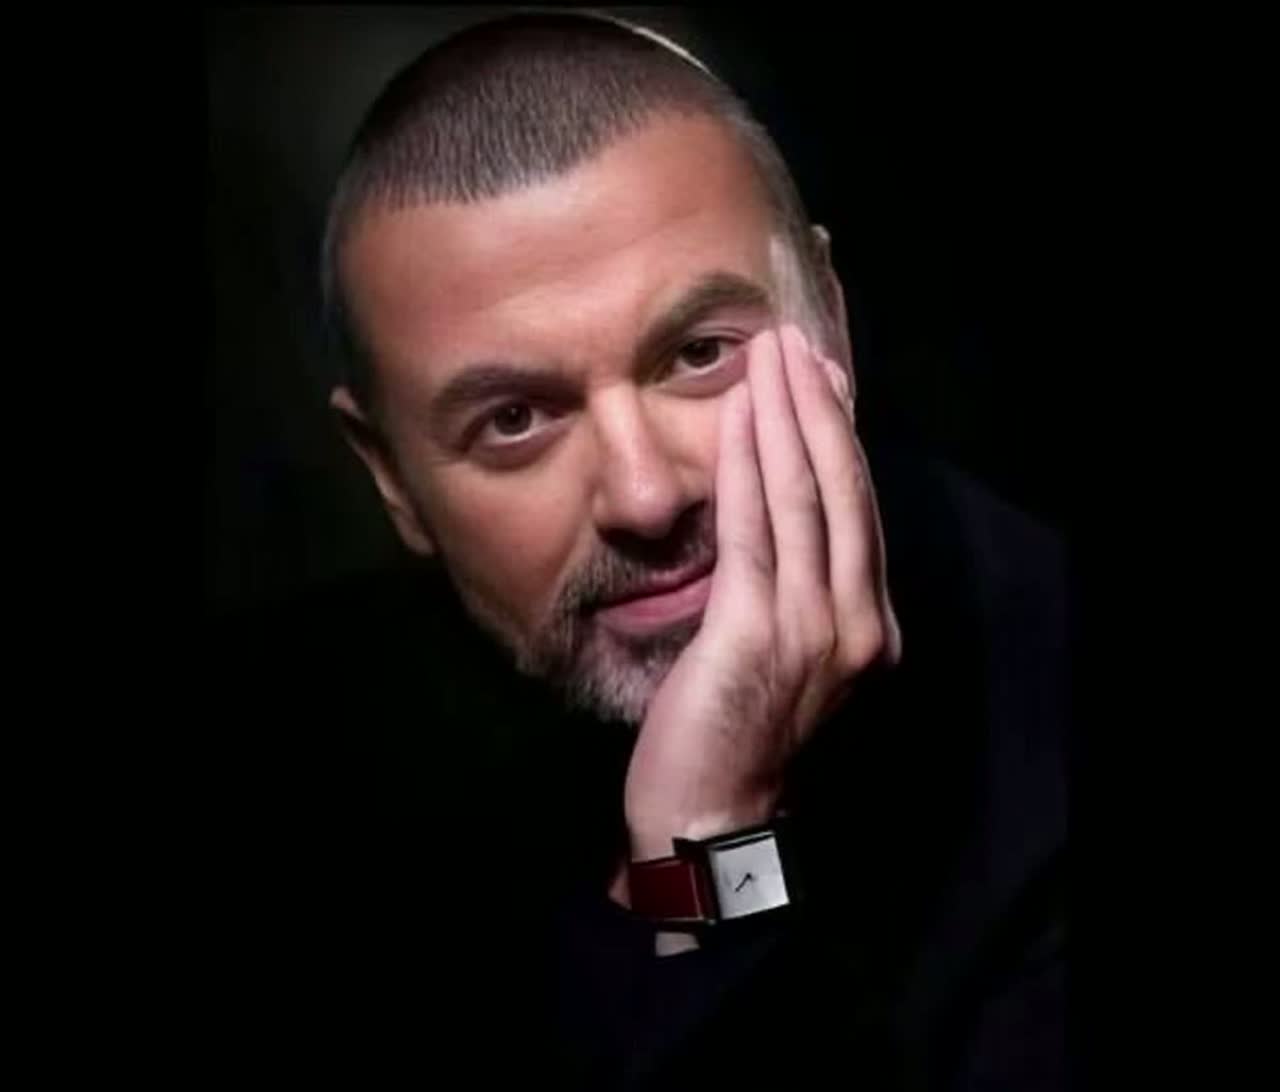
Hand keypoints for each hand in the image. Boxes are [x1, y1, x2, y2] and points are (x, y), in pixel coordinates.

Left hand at [621, 325, 900, 862]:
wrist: (709, 819)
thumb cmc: (735, 737)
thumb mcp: (781, 659)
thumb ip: (790, 593)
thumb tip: (775, 517)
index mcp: (862, 626)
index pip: (856, 512)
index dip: (839, 437)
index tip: (822, 379)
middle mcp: (851, 622)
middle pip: (841, 490)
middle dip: (815, 407)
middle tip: (793, 342)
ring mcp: (810, 628)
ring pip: (804, 498)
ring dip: (784, 417)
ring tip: (768, 356)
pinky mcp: (755, 631)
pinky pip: (753, 530)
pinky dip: (747, 464)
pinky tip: (739, 414)